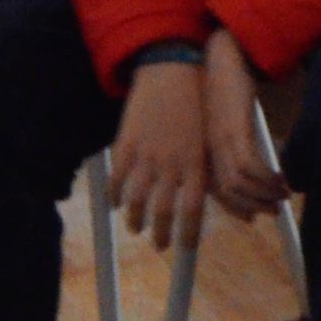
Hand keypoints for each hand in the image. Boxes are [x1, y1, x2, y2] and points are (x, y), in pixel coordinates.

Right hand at [110, 62, 209, 250]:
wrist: (172, 73)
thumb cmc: (196, 104)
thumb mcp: (205, 139)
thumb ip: (200, 168)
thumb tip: (199, 197)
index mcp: (195, 164)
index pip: (192, 210)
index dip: (187, 233)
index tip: (185, 248)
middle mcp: (171, 165)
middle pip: (163, 212)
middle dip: (161, 234)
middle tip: (160, 246)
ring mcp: (146, 156)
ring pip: (137, 201)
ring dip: (136, 219)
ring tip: (136, 228)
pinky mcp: (126, 145)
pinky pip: (117, 179)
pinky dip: (115, 196)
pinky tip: (115, 204)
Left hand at [202, 27, 288, 220]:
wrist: (223, 56)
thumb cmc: (224, 85)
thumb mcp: (226, 121)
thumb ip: (235, 143)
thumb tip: (256, 169)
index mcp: (203, 150)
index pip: (216, 191)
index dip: (236, 208)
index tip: (254, 218)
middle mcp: (208, 150)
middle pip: (228, 193)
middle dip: (252, 207)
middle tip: (275, 210)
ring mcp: (220, 142)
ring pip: (239, 184)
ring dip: (264, 194)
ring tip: (284, 195)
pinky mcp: (235, 131)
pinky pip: (250, 166)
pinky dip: (267, 178)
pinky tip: (282, 178)